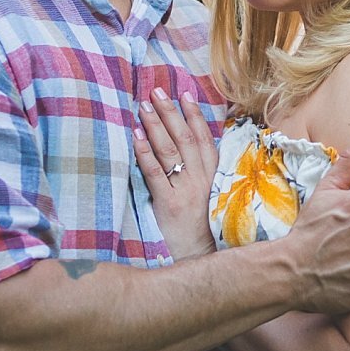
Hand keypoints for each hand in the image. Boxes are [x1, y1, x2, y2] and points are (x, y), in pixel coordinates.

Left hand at [133, 87, 217, 259]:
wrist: (201, 259)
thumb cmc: (203, 229)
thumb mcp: (209, 197)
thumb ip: (202, 174)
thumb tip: (187, 152)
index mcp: (214, 176)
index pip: (204, 138)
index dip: (194, 115)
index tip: (184, 94)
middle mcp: (202, 179)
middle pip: (185, 138)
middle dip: (170, 112)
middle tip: (156, 91)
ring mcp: (186, 190)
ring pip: (170, 150)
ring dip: (156, 125)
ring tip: (143, 106)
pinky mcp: (169, 204)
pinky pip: (156, 173)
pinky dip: (145, 153)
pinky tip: (135, 137)